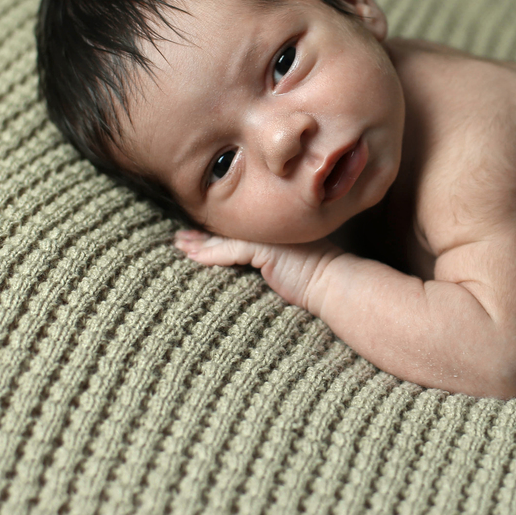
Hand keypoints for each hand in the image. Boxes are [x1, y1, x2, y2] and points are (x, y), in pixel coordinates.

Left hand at [173, 229, 344, 311]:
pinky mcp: (265, 247)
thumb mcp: (291, 267)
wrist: (335, 284)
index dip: (217, 232)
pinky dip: (210, 255)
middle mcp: (270, 230)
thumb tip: (256, 271)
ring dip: (199, 243)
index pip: (240, 230)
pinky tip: (193, 257)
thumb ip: (273, 261)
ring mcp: (268, 236)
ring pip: (225, 239)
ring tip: (180, 245)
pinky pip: (230, 251)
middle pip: (229, 231)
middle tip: (179, 239)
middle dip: (202, 235)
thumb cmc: (319, 282)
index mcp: (275, 233)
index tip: (196, 236)